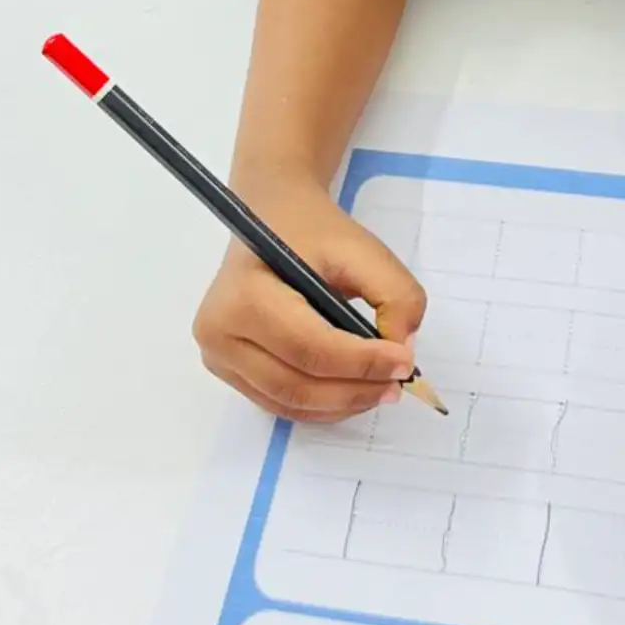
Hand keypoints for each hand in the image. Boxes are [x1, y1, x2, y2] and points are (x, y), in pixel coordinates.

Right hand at [193, 182, 425, 421]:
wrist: (273, 218)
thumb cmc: (312, 232)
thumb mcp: (362, 248)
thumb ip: (395, 295)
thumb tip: (401, 349)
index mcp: (243, 296)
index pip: (308, 347)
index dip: (361, 362)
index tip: (405, 362)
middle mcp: (219, 332)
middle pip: (296, 383)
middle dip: (355, 390)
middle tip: (399, 383)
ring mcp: (219, 357)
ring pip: (289, 402)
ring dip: (342, 404)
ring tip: (383, 389)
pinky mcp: (229, 371)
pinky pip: (280, 403)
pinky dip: (323, 406)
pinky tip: (353, 390)